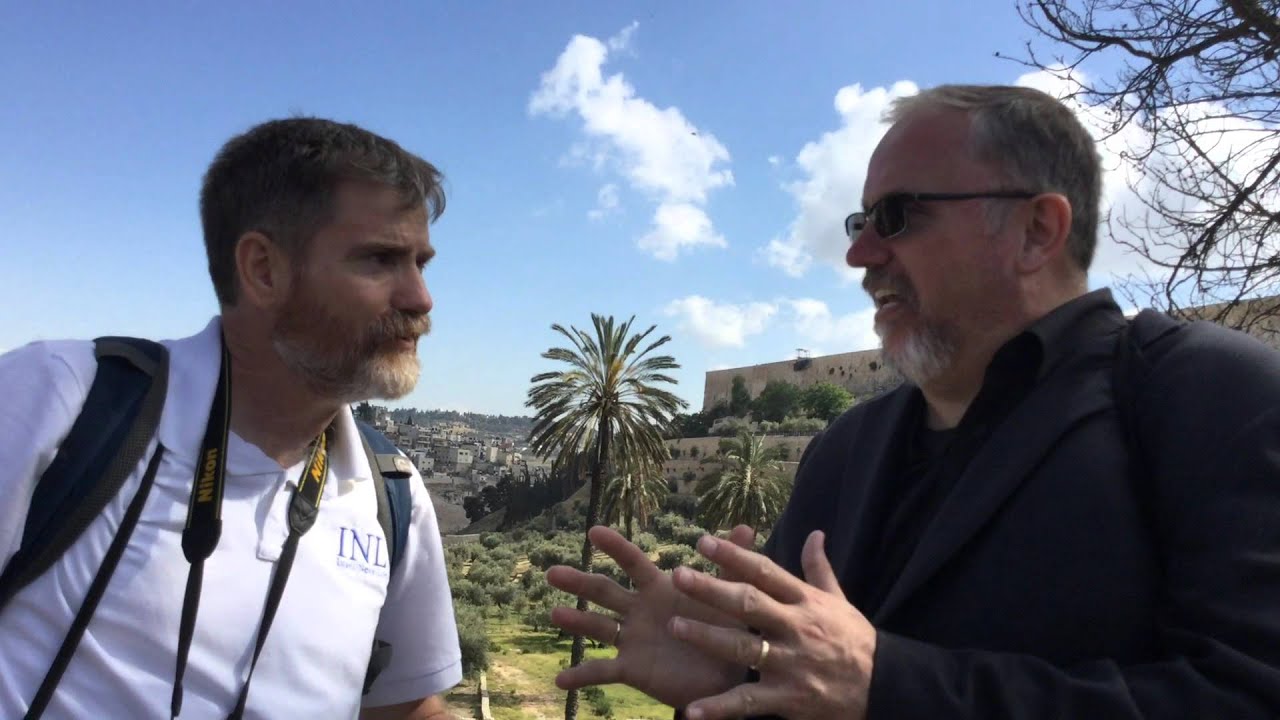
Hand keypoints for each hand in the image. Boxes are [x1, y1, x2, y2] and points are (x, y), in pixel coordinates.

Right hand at [545, 525, 756, 707]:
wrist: (728, 676)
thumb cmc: (727, 630)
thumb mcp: (731, 598)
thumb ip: (731, 565)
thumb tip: (747, 527)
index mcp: (660, 589)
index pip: (634, 562)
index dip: (615, 546)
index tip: (593, 531)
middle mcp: (639, 611)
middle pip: (604, 592)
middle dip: (579, 582)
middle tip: (552, 572)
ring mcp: (632, 640)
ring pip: (597, 627)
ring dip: (576, 622)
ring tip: (554, 613)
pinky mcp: (632, 669)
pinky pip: (602, 671)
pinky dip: (581, 676)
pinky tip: (560, 681)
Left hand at [668, 530, 874, 719]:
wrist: (883, 687)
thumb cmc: (854, 640)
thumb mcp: (840, 601)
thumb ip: (819, 568)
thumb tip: (814, 533)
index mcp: (805, 602)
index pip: (765, 572)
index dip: (734, 555)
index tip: (703, 541)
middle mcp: (795, 628)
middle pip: (748, 604)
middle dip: (712, 589)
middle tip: (679, 575)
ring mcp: (790, 663)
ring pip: (743, 648)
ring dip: (707, 637)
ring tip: (675, 625)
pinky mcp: (787, 697)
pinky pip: (747, 702)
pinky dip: (720, 707)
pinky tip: (692, 710)